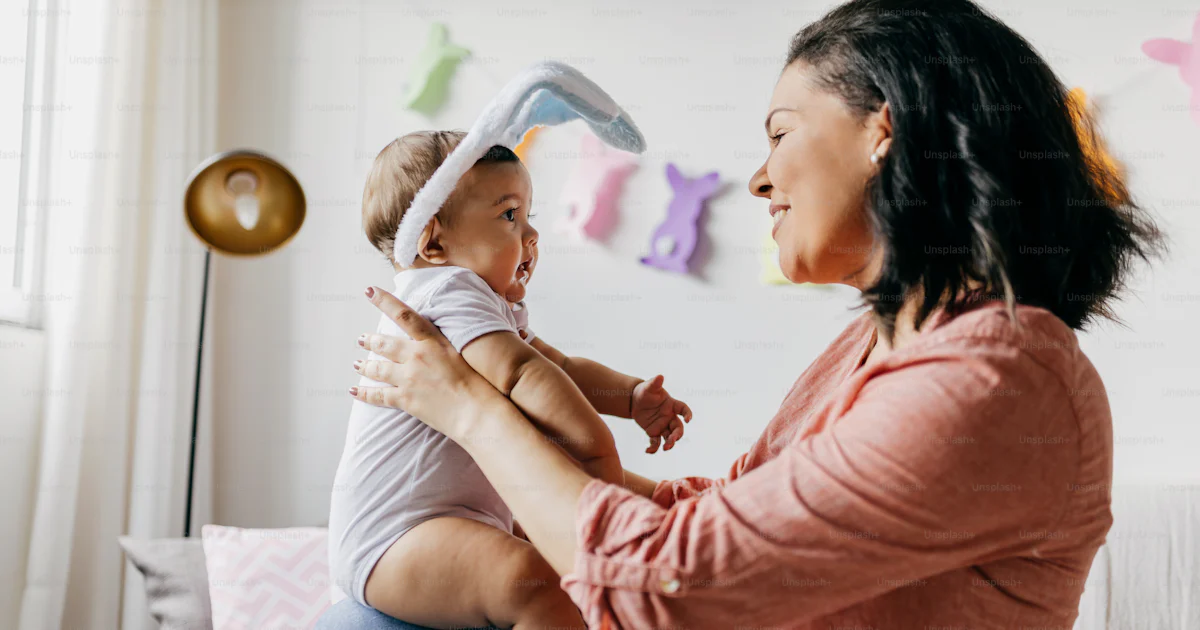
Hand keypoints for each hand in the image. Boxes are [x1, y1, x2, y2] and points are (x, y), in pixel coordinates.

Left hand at [349, 286, 494, 440]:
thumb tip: (440, 336)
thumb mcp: (464, 353)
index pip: (404, 314)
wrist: (476, 412)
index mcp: (433, 341)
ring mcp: (409, 378)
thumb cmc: (479, 383)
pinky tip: (354, 391)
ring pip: (378, 368)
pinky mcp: (405, 399)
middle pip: (385, 344)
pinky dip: (364, 393)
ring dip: (365, 365)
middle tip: (362, 339)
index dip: (384, 300)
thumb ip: (446, 342)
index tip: (369, 291)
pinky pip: (378, 395)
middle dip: (371, 340)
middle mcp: (417, 356)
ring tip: (357, 363)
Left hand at [630, 375, 692, 453]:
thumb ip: (654, 383)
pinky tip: (648, 451)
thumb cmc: (645, 391)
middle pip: (678, 428)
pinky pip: (656, 442)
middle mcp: (669, 417)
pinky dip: (653, 448)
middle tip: (672, 441)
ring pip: (670, 437)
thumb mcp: (649, 387)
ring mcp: (662, 426)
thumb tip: (660, 376)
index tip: (689, 419)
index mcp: (672, 405)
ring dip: (670, 443)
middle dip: (677, 435)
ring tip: (665, 448)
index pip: (683, 409)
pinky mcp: (653, 432)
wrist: (634, 401)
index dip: (688, 414)